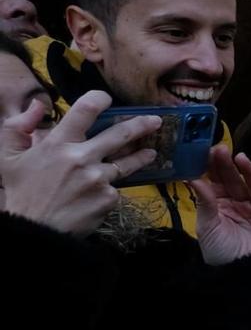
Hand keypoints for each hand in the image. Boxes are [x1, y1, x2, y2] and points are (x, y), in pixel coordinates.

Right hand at [0, 91, 158, 234]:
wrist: (34, 230)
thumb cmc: (21, 191)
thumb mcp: (8, 156)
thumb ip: (20, 126)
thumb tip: (38, 105)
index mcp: (57, 144)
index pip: (85, 110)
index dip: (100, 99)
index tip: (107, 99)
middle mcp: (81, 158)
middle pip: (120, 134)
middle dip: (141, 125)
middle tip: (155, 121)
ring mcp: (98, 178)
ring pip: (127, 163)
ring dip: (141, 156)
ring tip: (151, 153)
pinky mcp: (109, 198)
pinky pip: (115, 188)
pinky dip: (110, 188)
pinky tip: (103, 193)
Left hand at [190, 144, 250, 264]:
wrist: (247, 276)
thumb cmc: (223, 254)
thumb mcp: (208, 228)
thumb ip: (205, 202)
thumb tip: (193, 178)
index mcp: (221, 207)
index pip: (216, 183)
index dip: (212, 168)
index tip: (206, 152)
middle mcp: (240, 205)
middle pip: (234, 181)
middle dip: (227, 166)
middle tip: (220, 149)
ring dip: (249, 171)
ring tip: (240, 158)